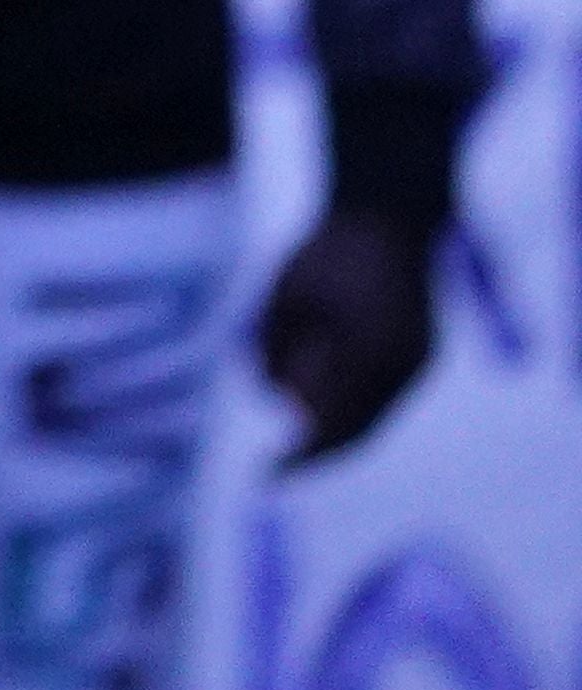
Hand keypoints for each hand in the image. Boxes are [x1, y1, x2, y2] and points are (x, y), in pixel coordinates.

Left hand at [258, 207, 435, 462]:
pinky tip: (321, 405)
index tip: (267, 476)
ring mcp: (417, 363)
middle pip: (357, 430)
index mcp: (368, 352)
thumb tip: (280, 403)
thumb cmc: (327, 251)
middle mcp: (401, 366)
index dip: (301, 458)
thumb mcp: (284, 298)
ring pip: (373, 418)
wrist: (389, 213)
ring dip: (332, 424)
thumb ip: (275, 350)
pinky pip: (384, 398)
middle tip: (276, 469)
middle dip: (317, 452)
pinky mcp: (421, 356)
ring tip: (294, 402)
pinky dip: (351, 407)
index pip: (331, 423)